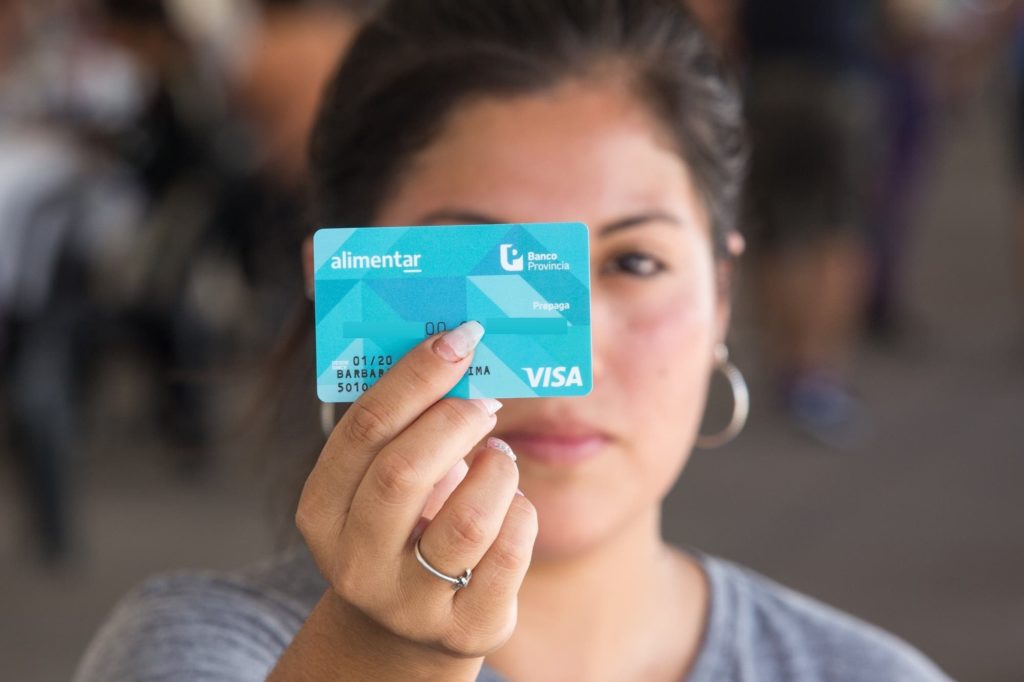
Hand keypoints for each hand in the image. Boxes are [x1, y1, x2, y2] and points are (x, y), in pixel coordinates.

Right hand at [296, 321, 537, 661]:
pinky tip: (513, 502)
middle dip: (455, 419)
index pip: (364, 429)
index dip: (415, 375)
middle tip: (484, 400)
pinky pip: (509, 554)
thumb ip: (399, 426)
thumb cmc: (400, 524)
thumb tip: (454, 346)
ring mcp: (409, 603)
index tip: (459, 338)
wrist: (407, 621)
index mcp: (321, 512)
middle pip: (406, 471)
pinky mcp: (465, 628)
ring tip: (500, 456)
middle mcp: (355, 563)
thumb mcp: (378, 480)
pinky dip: (521, 512)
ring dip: (496, 469)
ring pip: (468, 519)